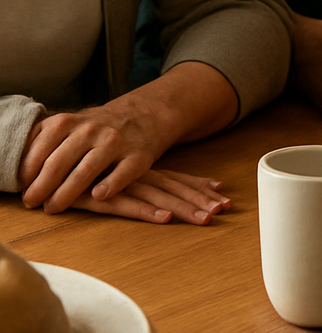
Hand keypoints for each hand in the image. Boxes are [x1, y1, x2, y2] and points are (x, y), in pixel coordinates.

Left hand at [19, 98, 164, 212]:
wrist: (143, 114)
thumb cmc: (95, 128)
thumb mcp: (67, 125)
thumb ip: (40, 142)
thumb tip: (13, 171)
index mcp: (69, 122)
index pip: (39, 151)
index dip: (27, 174)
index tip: (22, 189)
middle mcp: (92, 130)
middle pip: (58, 163)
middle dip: (40, 188)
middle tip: (33, 203)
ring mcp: (116, 142)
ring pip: (86, 171)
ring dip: (65, 194)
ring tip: (53, 208)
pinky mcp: (138, 156)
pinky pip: (121, 174)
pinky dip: (108, 186)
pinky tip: (97, 196)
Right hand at [69, 170, 230, 224]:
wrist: (42, 158)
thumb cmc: (79, 169)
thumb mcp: (111, 173)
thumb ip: (135, 179)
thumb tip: (164, 193)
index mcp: (140, 170)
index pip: (176, 179)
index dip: (199, 187)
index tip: (224, 196)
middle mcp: (134, 175)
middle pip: (173, 188)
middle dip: (199, 200)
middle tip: (222, 210)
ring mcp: (118, 184)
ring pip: (157, 197)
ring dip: (182, 207)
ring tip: (204, 217)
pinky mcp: (98, 195)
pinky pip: (127, 205)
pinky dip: (147, 212)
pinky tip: (164, 218)